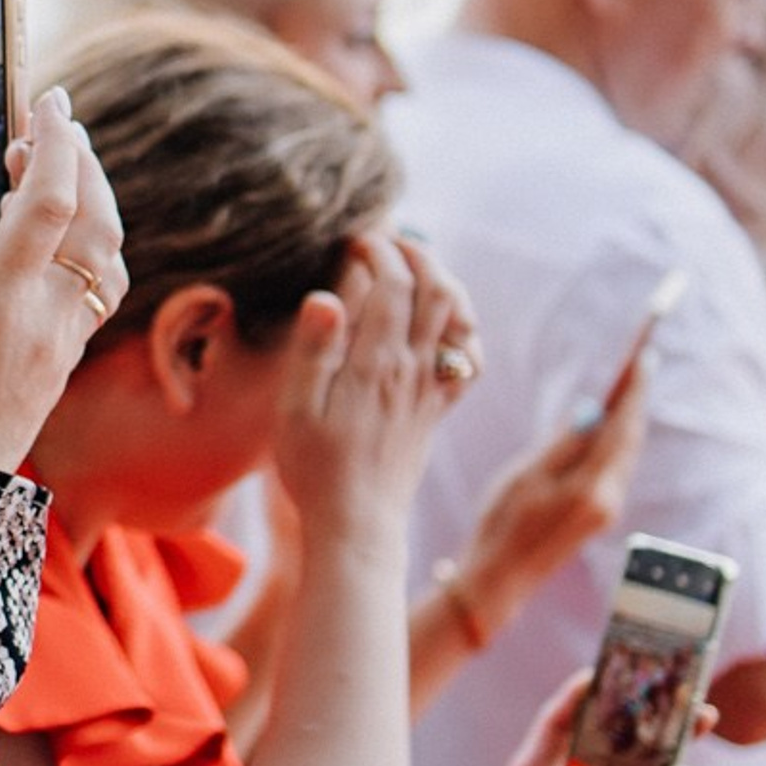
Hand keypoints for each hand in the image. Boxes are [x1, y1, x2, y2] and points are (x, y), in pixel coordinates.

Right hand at [0, 83, 127, 468]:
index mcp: (0, 299)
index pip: (52, 201)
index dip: (56, 142)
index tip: (47, 101)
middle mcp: (46, 318)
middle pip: (98, 222)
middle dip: (84, 161)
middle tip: (57, 123)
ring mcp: (62, 345)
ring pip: (110, 258)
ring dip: (94, 204)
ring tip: (57, 171)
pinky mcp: (62, 366)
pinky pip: (99, 290)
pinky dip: (89, 245)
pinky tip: (53, 237)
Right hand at [271, 234, 475, 550]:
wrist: (357, 524)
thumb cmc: (315, 469)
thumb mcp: (295, 410)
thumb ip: (312, 350)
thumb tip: (325, 296)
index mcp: (376, 364)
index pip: (392, 285)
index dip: (376, 251)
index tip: (352, 241)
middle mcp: (413, 371)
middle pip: (438, 290)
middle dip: (415, 253)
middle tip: (383, 244)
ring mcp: (431, 390)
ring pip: (460, 318)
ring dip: (442, 281)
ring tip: (410, 270)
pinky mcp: (437, 409)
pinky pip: (470, 360)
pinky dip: (463, 330)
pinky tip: (439, 325)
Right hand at [449, 355, 649, 636]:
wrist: (499, 577)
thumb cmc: (503, 524)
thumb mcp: (526, 476)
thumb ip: (564, 444)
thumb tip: (593, 412)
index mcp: (592, 488)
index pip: (622, 429)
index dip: (634, 391)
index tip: (643, 358)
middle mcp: (609, 500)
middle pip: (630, 440)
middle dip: (635, 401)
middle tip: (639, 362)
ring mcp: (606, 510)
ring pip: (625, 454)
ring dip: (627, 419)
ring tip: (627, 384)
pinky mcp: (598, 514)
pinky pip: (614, 467)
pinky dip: (615, 440)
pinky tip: (609, 424)